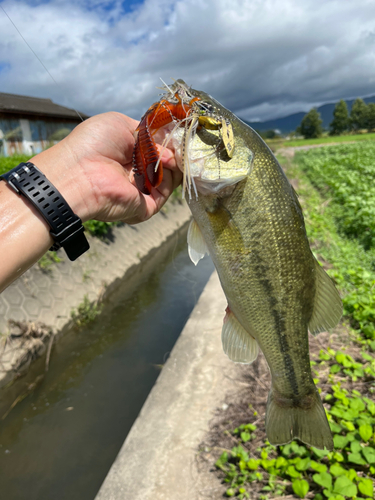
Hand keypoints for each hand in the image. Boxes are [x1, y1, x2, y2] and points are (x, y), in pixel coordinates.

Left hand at [32, 112, 181, 224]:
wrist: (80, 173)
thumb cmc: (93, 144)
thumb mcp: (119, 124)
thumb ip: (146, 131)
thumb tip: (166, 143)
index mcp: (128, 154)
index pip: (157, 147)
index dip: (168, 139)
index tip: (177, 131)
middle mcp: (136, 172)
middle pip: (167, 162)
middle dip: (175, 150)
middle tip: (179, 142)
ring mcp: (142, 190)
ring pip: (170, 176)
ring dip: (174, 162)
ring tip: (169, 153)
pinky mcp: (147, 206)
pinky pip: (166, 192)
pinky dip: (171, 178)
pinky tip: (167, 165)